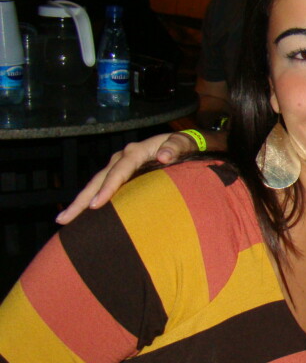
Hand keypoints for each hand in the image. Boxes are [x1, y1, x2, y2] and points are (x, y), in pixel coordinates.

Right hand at [55, 132, 196, 223]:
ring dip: (81, 201)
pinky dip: (92, 200)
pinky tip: (83, 215)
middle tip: (65, 218)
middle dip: (82, 199)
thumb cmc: (184, 145)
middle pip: (100, 179)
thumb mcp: (183, 142)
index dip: (108, 187)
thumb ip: (175, 147)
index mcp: (137, 151)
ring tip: (64, 219)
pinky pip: (103, 187)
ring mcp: (119, 166)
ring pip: (96, 184)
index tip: (97, 205)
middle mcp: (123, 157)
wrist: (183, 144)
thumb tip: (163, 156)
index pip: (120, 170)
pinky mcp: (120, 174)